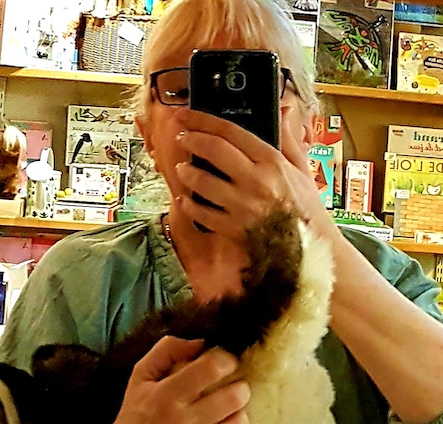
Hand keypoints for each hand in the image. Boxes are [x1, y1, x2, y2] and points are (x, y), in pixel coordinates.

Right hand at [107, 336, 249, 423]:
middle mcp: (182, 422)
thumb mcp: (141, 376)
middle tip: (234, 387)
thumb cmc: (135, 414)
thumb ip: (167, 350)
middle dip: (240, 388)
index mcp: (167, 394)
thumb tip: (201, 342)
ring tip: (231, 412)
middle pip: (233, 398)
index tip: (225, 363)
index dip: (226, 360)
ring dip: (240, 416)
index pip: (211, 369)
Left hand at [173, 106, 335, 240]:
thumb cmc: (305, 209)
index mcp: (271, 162)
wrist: (308, 247)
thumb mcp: (302, 169)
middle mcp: (255, 181)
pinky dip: (189, 205)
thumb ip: (288, 138)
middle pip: (213, 151)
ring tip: (182, 168)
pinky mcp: (233, 227)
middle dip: (191, 140)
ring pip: (202, 181)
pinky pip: (201, 213)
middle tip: (182, 138)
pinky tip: (185, 199)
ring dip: (186, 172)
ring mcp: (242, 205)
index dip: (204, 120)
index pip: (231, 132)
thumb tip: (285, 110)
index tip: (188, 116)